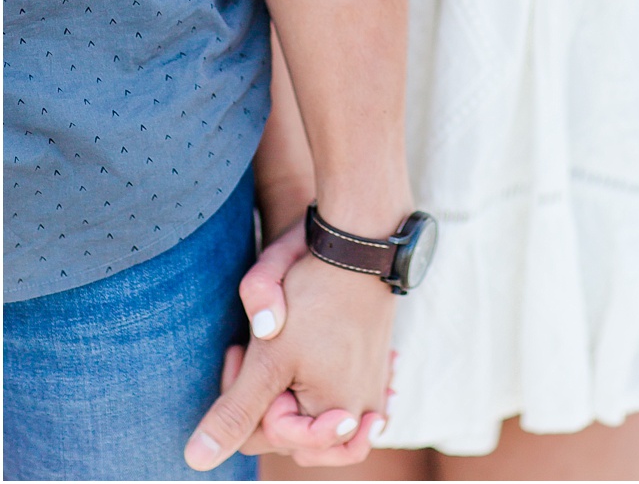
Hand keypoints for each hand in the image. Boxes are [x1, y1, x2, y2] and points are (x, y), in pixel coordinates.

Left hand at [186, 251, 394, 470]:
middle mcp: (364, 410)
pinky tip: (301, 359)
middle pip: (293, 434)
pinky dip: (315, 388)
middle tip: (251, 351)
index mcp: (340, 414)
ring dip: (286, 393)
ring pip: (314, 418)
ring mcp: (372, 390)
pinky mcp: (373, 372)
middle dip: (264, 400)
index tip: (248, 356)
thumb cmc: (317, 298)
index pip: (275, 440)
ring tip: (273, 353)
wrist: (359, 248)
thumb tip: (194, 461)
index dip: (251, 406)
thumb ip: (235, 413)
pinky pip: (339, 401)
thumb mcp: (268, 359)